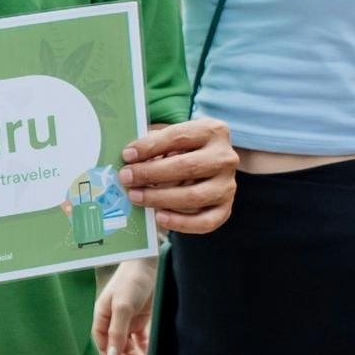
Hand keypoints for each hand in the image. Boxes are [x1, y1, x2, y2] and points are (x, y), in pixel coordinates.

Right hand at [93, 257, 156, 354]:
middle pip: (117, 352)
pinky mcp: (140, 322)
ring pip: (129, 350)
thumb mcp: (122, 306)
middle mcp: (112, 324)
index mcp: (101, 319)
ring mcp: (126, 324)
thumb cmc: (131, 281)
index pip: (103, 348)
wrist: (149, 264)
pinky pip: (141, 342)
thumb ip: (117, 332)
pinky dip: (145, 351)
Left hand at [121, 118, 237, 235]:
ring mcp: (228, 185)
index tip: (127, 155)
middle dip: (151, 173)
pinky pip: (205, 222)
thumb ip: (155, 144)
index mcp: (213, 131)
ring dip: (160, 198)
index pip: (179, 137)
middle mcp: (225, 158)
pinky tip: (160, 217)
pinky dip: (181, 223)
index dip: (150, 146)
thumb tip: (130, 160)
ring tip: (136, 196)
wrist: (211, 167)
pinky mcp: (226, 208)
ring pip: (194, 196)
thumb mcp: (173, 138)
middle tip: (126, 178)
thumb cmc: (184, 150)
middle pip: (187, 167)